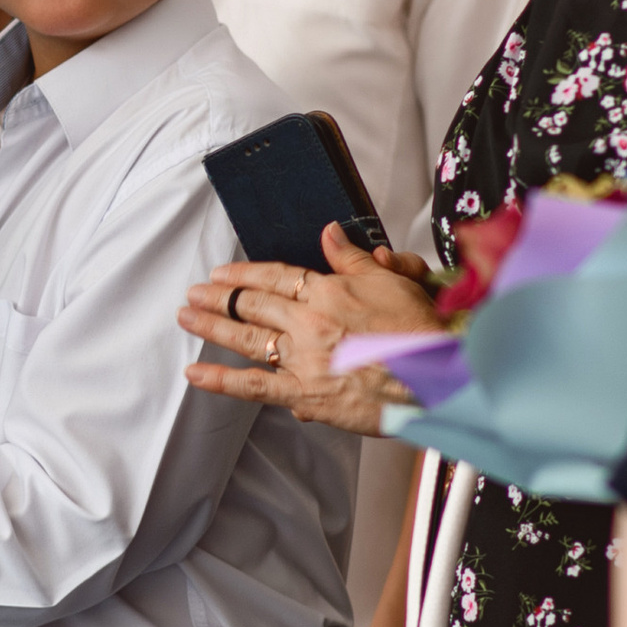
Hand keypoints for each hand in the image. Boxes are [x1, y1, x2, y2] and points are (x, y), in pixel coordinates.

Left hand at [180, 223, 440, 430]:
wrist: (438, 377)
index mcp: (327, 292)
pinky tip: (195, 374)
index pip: (275, 276)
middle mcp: (309, 322)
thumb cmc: (421, 331)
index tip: (223, 273)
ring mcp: (303, 358)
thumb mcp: (390, 281)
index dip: (245, 274)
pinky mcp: (305, 394)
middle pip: (253, 304)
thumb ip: (352, 258)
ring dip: (213, 326)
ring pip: (246, 338)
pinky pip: (254, 386)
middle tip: (195, 293)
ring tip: (188, 317)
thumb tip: (329, 232)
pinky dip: (221, 380)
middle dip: (220, 297)